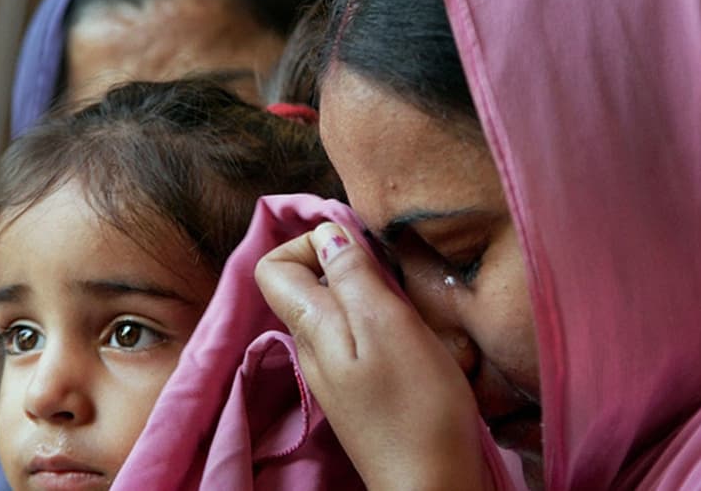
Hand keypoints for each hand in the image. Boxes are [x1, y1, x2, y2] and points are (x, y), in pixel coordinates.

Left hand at [255, 222, 493, 489]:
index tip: (353, 249)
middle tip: (392, 279)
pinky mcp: (355, 388)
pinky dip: (376, 323)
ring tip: (405, 309)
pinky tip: (408, 339)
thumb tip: (327, 234)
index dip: (307, 244)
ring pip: (334, 309)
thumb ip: (354, 277)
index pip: (271, 267)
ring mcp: (331, 372)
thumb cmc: (416, 405)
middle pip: (306, 284)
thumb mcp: (388, 326)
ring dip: (367, 295)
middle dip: (346, 266)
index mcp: (311, 328)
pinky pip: (352, 336)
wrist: (428, 482)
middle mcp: (310, 348)